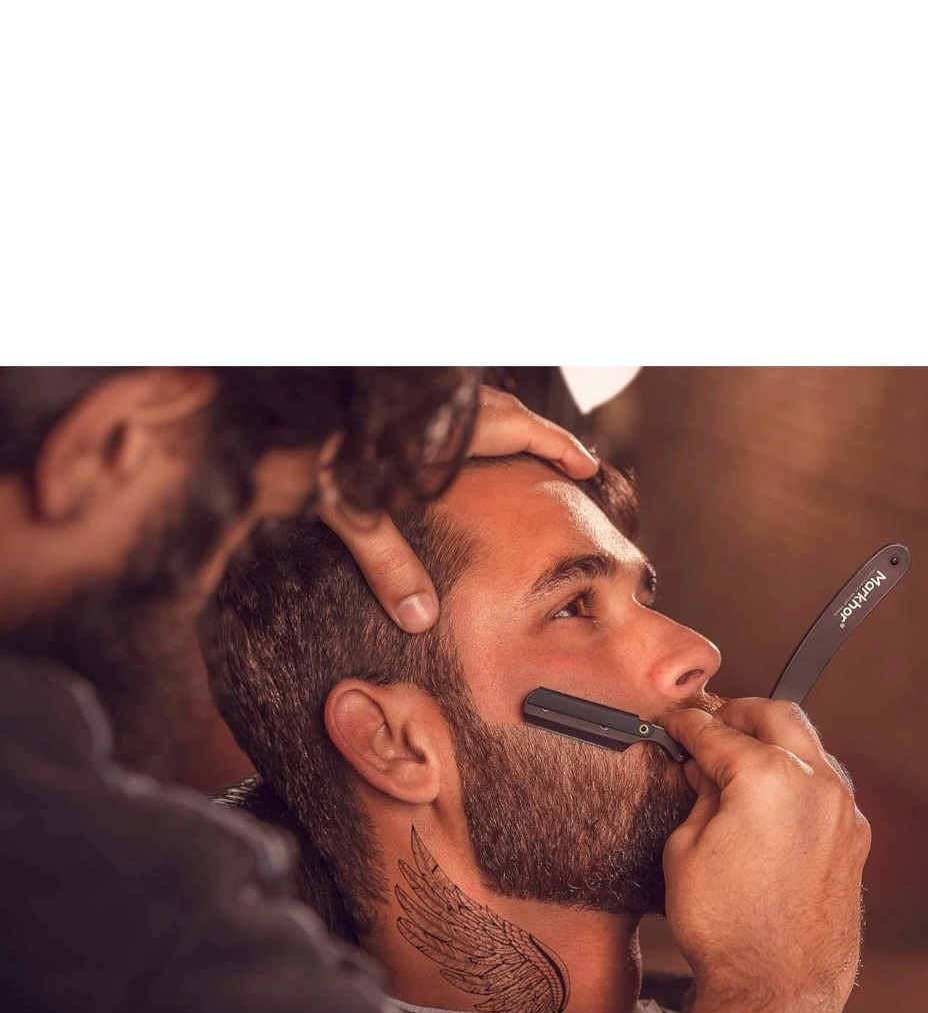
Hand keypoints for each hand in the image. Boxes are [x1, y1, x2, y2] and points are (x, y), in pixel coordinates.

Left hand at [318, 386, 598, 631]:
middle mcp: (426, 403)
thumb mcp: (351, 510)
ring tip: (515, 452)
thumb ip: (388, 563)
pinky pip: (436, 406)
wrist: (257, 406)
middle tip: (563, 459)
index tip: (586, 465)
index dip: (556, 445)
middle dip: (535, 434)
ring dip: (496, 425)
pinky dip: (458, 424)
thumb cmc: (305, 448)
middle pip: (499, 409)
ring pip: (468, 402)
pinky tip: (448, 448)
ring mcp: (402, 395)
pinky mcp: (378, 398)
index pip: (516, 427)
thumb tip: (421, 618)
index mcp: (437, 427)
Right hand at [661, 699, 870, 1012]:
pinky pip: (827, 788)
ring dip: (776, 743)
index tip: (674, 722)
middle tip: (712, 722)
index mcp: (768, 777)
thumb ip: (699, 797)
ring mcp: (843, 812)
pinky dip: (798, 779)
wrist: (776, 988)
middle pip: (778, 716)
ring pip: (811, 748)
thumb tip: (706, 773)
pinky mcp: (855, 841)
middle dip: (741, 712)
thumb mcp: (685, 850)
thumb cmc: (727, 928)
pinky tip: (772, 799)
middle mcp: (816, 783)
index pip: (717, 731)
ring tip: (741, 759)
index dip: (686, 724)